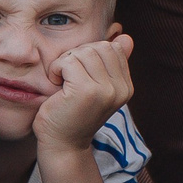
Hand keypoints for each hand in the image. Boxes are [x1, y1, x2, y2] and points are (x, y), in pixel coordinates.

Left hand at [35, 33, 133, 155]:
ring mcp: (106, 90)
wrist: (62, 145)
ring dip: (66, 62)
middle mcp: (120, 89)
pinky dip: (56, 69)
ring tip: (62, 81)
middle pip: (100, 47)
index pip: (113, 48)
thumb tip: (126, 37)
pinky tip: (56, 84)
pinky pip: (69, 61)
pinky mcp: (87, 91)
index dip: (91, 54)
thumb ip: (111, 64)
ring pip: (84, 52)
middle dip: (78, 55)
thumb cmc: (73, 114)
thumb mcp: (96, 87)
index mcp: (126, 87)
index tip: (79, 74)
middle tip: (68, 77)